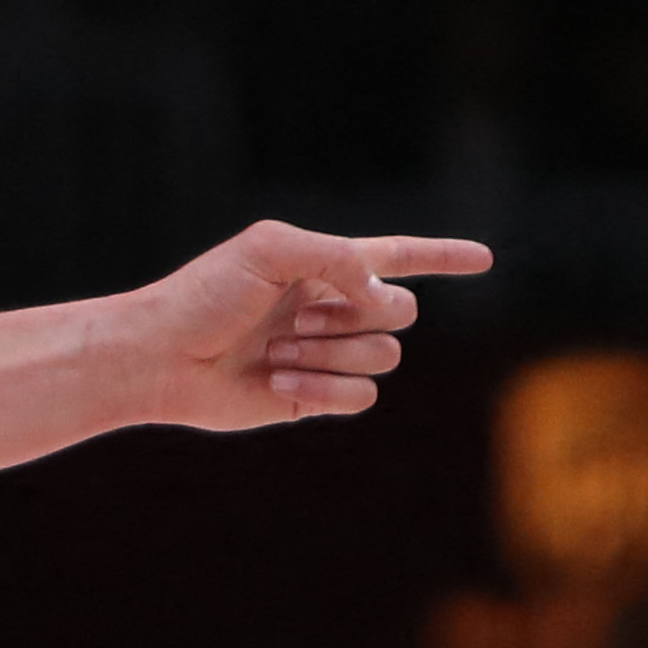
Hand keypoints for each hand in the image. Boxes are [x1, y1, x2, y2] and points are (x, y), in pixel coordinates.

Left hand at [116, 220, 491, 431]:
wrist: (162, 357)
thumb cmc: (203, 296)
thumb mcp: (268, 249)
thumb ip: (335, 256)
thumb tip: (380, 291)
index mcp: (323, 265)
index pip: (398, 257)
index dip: (443, 258)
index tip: (484, 260)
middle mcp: (331, 308)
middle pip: (401, 312)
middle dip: (358, 315)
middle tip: (298, 317)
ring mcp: (326, 354)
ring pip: (384, 357)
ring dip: (332, 354)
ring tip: (277, 350)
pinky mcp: (314, 396)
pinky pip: (361, 398)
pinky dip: (325, 390)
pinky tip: (279, 382)